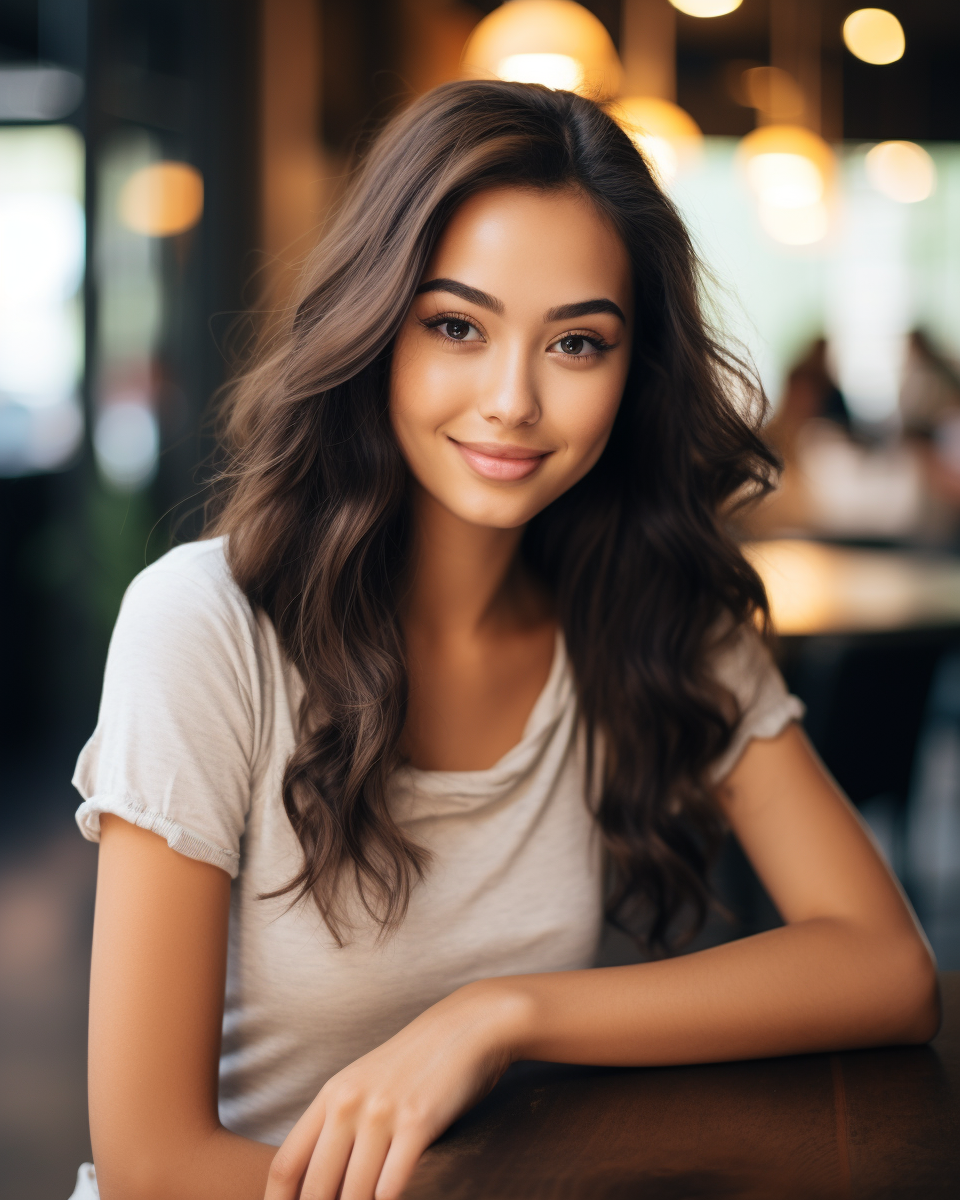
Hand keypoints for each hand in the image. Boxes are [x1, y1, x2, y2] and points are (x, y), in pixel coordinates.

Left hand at [264, 979, 528, 1199]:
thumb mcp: (367, 1083)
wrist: (467, 1026)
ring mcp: (382, 1113)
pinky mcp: (418, 1122)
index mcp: (331, 1096)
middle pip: (316, 1187)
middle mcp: (349, 1104)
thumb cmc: (418, 1062)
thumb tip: (322, 1179)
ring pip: (355, 1194)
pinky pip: (392, 1185)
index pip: (286, 1164)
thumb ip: (341, 1123)